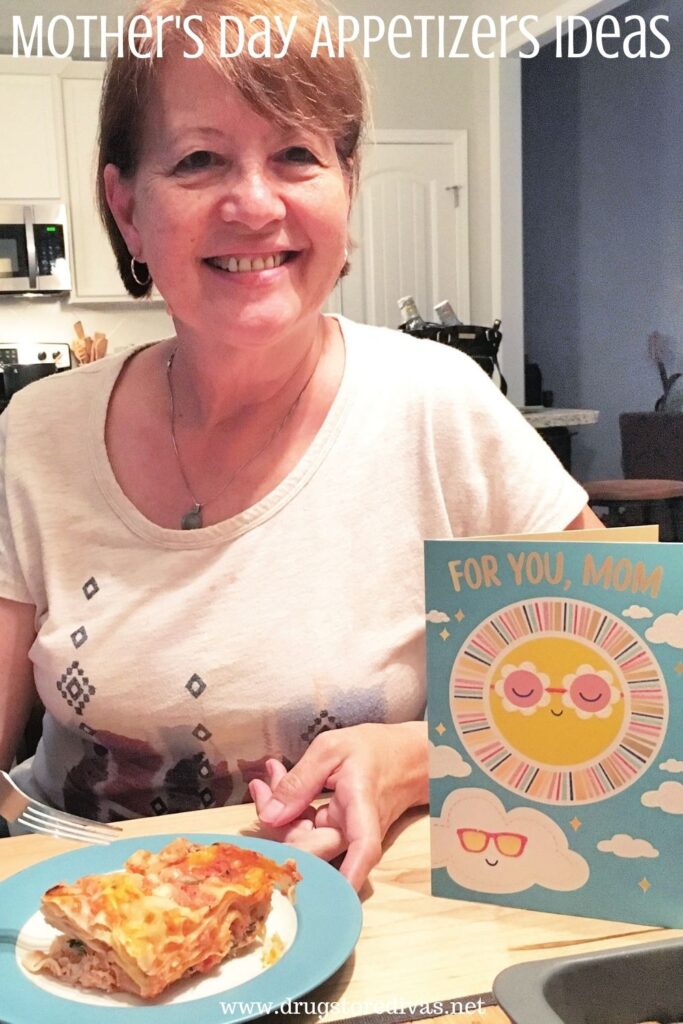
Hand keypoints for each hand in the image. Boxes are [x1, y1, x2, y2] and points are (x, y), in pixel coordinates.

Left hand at [249, 721, 428, 890]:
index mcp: (362, 806)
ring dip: (281, 812)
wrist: (405, 756)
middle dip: (277, 823)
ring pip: (305, 840)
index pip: (362, 847)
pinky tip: (280, 781)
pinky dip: (292, 809)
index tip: (328, 896)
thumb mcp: (331, 749)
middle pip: (313, 849)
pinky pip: (310, 831)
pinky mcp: (338, 835)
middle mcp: (356, 831)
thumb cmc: (373, 749)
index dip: (346, 874)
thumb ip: (300, 781)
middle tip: (261, 787)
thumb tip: (270, 817)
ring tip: (272, 775)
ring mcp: (347, 837)